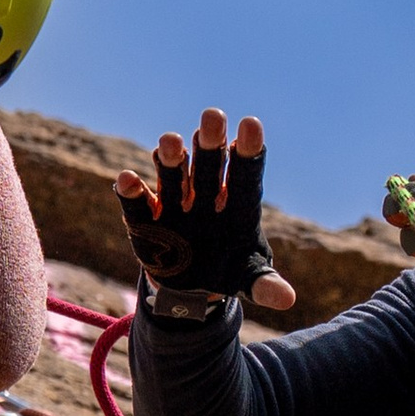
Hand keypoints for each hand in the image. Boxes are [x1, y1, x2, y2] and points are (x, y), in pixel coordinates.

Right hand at [118, 110, 297, 317]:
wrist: (192, 286)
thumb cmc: (228, 269)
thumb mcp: (249, 279)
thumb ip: (266, 286)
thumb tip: (287, 299)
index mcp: (238, 204)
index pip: (246, 172)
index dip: (248, 150)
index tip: (251, 124)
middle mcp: (206, 195)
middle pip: (209, 164)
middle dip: (210, 141)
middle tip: (213, 116)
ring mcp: (175, 203)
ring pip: (174, 174)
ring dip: (171, 158)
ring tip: (170, 141)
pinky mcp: (147, 219)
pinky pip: (138, 203)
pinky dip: (132, 192)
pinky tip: (128, 179)